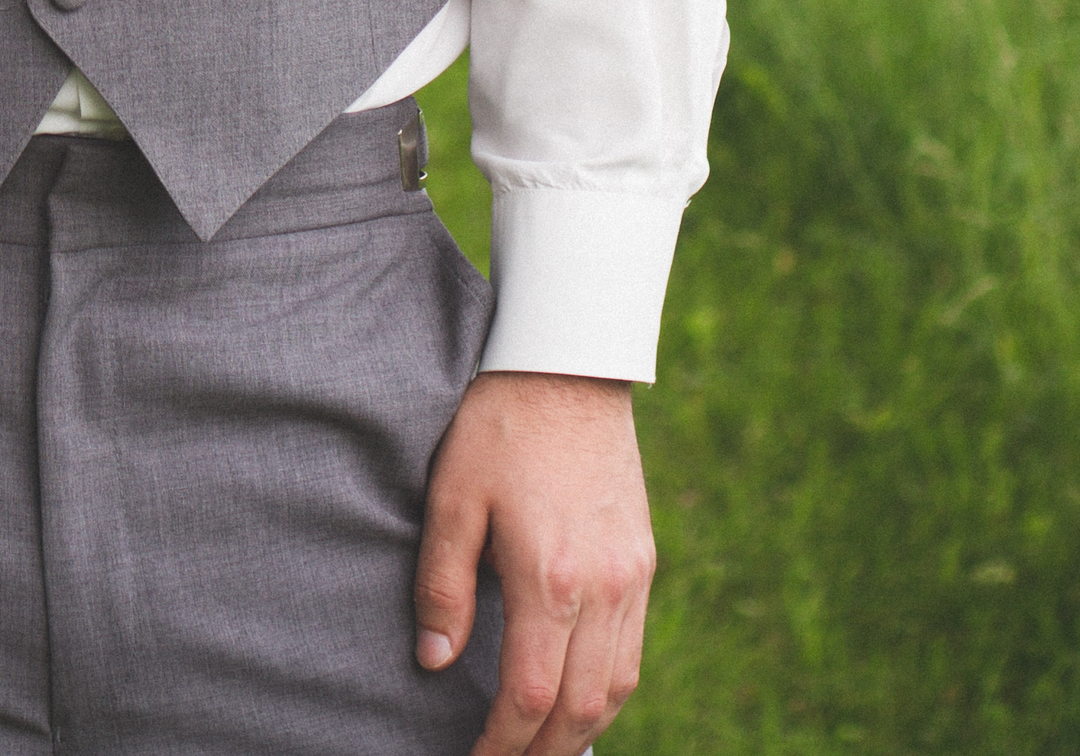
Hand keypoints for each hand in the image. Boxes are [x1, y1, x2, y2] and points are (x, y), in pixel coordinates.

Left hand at [416, 370, 654, 754]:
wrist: (569, 363)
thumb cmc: (499, 422)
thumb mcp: (452, 494)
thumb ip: (443, 583)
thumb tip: (435, 662)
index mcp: (550, 577)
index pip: (528, 696)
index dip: (499, 743)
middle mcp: (603, 588)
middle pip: (580, 709)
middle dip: (540, 752)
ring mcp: (633, 576)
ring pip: (617, 688)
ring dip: (579, 730)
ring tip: (538, 747)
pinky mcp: (644, 559)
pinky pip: (633, 652)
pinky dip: (609, 691)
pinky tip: (578, 698)